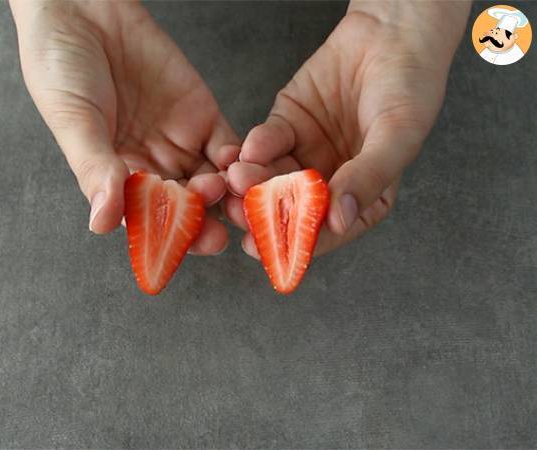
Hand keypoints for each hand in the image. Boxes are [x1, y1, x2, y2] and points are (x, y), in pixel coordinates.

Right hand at [10, 0, 238, 253]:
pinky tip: (241, 169)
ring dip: (226, 198)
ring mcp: (179, 144)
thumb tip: (103, 223)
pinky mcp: (203, 116)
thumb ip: (93, 168)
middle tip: (215, 235)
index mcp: (116, 179)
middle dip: (202, 225)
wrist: (85, 10)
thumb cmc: (62, 66)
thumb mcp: (73, 119)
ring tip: (232, 203)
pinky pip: (227, 148)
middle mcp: (151, 168)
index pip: (145, 220)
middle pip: (184, 210)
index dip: (164, 238)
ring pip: (211, 184)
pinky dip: (238, 162)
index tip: (180, 249)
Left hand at [226, 2, 469, 256]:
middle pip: (293, 207)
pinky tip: (251, 149)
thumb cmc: (408, 87)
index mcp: (362, 197)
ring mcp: (305, 155)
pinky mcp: (286, 126)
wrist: (390, 33)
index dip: (303, 242)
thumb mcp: (397, 136)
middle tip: (245, 216)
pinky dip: (257, 147)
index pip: (330, 228)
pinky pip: (267, 142)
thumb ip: (368, 178)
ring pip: (273, 177)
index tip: (274, 252)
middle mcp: (330, 182)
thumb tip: (339, 219)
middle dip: (267, 213)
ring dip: (255, 181)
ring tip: (240, 179)